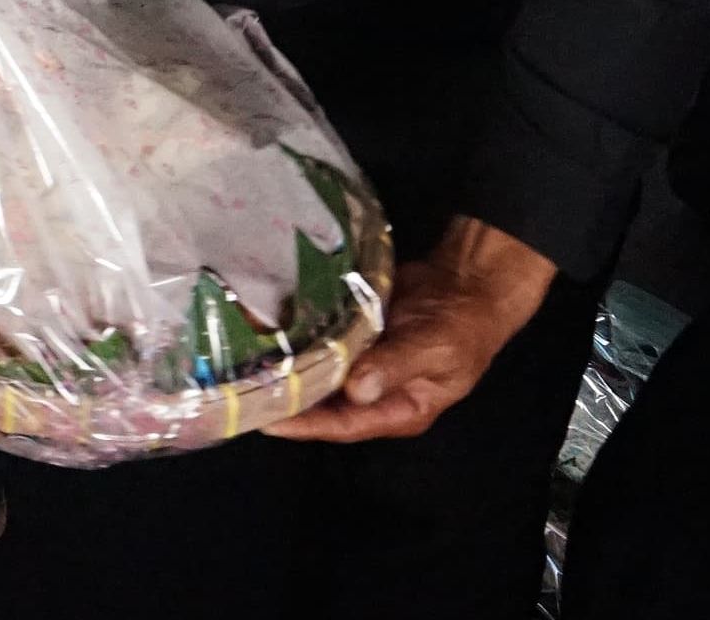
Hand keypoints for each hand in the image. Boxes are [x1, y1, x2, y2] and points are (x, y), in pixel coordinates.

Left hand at [266, 217, 557, 441]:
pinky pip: (320, 346)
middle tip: (243, 394)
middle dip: (287, 401)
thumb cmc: (462, 326)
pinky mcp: (352, 338)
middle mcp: (374, 395)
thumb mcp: (437, 350)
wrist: (467, 284)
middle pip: (323, 405)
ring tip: (245, 369)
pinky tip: (268, 337)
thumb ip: (396, 367)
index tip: (268, 420)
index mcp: (399, 410)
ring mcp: (360, 366)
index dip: (306, 425)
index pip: (345, 425)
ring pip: (317, 376)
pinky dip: (299, 344)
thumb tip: (356, 389)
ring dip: (288, 373)